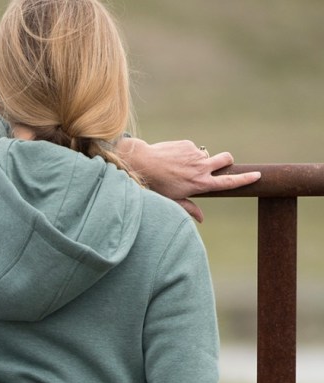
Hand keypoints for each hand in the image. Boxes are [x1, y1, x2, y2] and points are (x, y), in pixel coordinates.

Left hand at [117, 138, 261, 222]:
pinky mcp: (187, 144)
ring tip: (178, 167)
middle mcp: (201, 168)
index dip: (245, 179)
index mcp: (201, 183)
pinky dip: (186, 154)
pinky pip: (192, 149)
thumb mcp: (173, 200)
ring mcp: (195, 154)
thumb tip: (202, 219)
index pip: (229, 182)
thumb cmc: (156, 185)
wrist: (142, 163)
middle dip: (228, 160)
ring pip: (205, 155)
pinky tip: (171, 159)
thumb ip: (189, 207)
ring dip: (198, 160)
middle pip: (226, 159)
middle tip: (221, 163)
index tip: (258, 175)